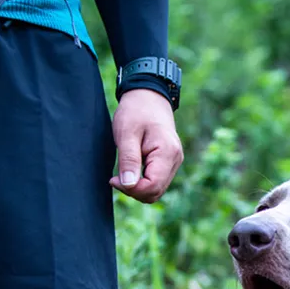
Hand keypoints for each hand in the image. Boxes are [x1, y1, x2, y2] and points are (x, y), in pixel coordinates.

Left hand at [110, 88, 182, 202]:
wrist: (149, 96)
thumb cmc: (136, 111)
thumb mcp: (126, 134)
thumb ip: (128, 160)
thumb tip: (128, 185)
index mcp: (167, 153)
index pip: (152, 187)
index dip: (132, 189)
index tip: (114, 179)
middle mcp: (175, 160)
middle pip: (155, 192)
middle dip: (134, 191)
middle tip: (115, 178)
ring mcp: (174, 161)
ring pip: (156, 190)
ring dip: (138, 188)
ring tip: (123, 173)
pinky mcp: (169, 162)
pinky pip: (156, 182)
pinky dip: (142, 183)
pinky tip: (130, 172)